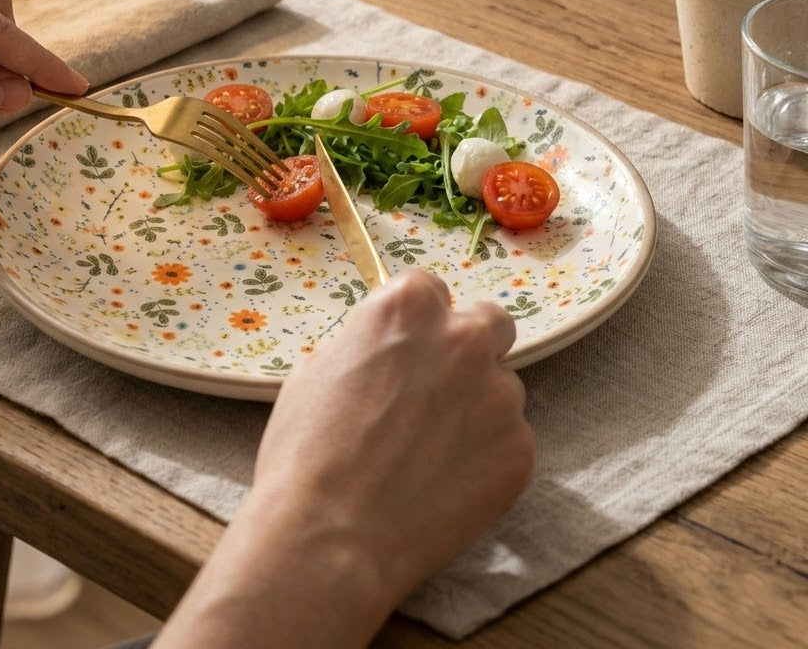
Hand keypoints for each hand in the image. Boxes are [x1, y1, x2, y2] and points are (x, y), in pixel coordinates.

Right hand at [156, 271, 534, 647]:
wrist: (329, 537)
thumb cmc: (307, 451)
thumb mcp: (318, 369)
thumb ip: (369, 344)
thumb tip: (387, 352)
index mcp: (408, 307)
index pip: (432, 289)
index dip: (419, 321)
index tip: (410, 347)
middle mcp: (463, 338)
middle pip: (489, 323)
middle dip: (470, 346)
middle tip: (440, 387)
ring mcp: (499, 394)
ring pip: (501, 388)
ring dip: (477, 408)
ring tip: (432, 454)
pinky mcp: (520, 449)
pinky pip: (509, 441)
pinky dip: (485, 457)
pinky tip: (444, 485)